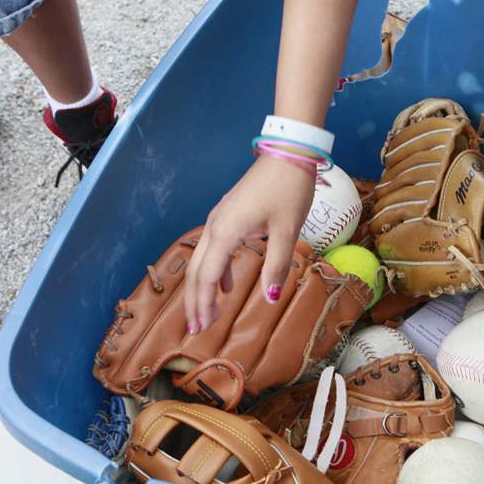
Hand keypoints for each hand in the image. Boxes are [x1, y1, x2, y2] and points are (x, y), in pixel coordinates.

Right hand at [184, 155, 314, 332]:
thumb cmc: (289, 191)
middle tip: (196, 330)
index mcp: (226, 232)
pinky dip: (216, 271)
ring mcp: (219, 219)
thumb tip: (269, 297)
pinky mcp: (227, 215)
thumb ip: (277, 266)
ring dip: (203, 288)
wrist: (288, 154)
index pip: (207, 277)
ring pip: (203, 260)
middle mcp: (215, 226)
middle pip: (197, 271)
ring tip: (208, 314)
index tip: (200, 329)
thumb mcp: (288, 232)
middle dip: (195, 301)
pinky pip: (214, 248)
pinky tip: (228, 286)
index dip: (202, 304)